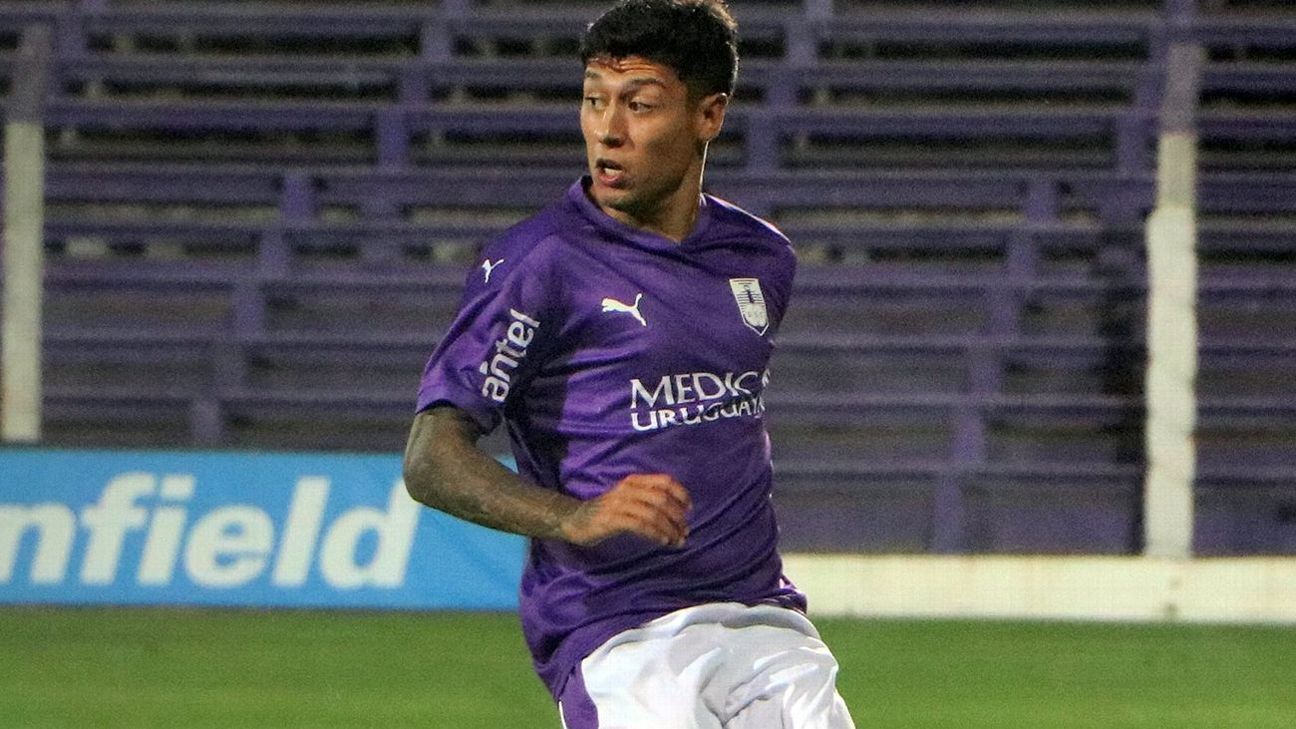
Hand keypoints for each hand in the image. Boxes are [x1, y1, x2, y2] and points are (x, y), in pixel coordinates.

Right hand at [559, 474, 691, 547]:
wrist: (575, 519)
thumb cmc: (607, 511)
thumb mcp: (628, 499)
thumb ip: (648, 500)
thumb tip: (678, 514)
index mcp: (634, 481)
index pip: (664, 481)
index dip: (681, 494)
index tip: (689, 510)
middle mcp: (628, 489)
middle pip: (662, 499)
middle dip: (678, 517)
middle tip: (685, 531)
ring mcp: (619, 503)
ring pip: (653, 513)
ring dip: (669, 528)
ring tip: (677, 540)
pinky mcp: (612, 519)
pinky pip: (640, 525)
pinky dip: (655, 533)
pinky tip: (662, 541)